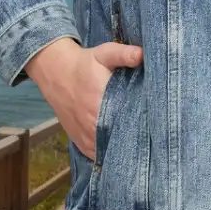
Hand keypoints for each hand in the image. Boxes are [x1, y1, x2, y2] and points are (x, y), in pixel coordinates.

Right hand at [25, 37, 143, 159]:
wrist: (56, 73)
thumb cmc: (84, 63)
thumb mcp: (104, 53)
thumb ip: (124, 54)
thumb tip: (143, 54)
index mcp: (102, 105)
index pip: (129, 125)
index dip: (144, 126)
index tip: (155, 124)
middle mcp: (93, 126)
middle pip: (121, 141)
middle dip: (136, 139)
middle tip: (150, 134)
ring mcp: (86, 137)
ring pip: (109, 152)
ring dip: (121, 148)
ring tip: (137, 143)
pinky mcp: (80, 142)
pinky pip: (97, 156)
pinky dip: (107, 154)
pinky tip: (119, 148)